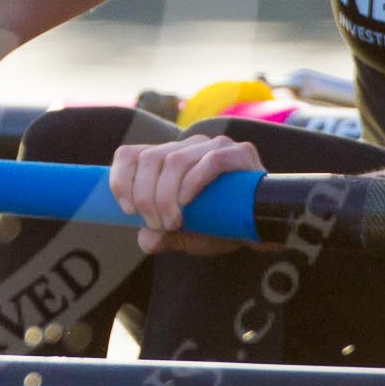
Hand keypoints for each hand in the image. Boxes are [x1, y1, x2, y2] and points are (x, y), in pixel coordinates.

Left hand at [109, 134, 268, 257]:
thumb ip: (163, 236)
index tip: (127, 210)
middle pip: (150, 158)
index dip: (121, 180)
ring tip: (173, 222)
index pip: (130, 154)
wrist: (263, 230)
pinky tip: (189, 205)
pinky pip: (210, 161)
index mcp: (168, 158)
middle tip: (156, 224)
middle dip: (146, 195)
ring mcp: (215, 145)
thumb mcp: (185, 235)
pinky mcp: (240, 152)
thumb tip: (146, 240)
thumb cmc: (221, 227)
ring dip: (166, 195)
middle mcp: (189, 146)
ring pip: (174, 160)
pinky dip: (193, 184)